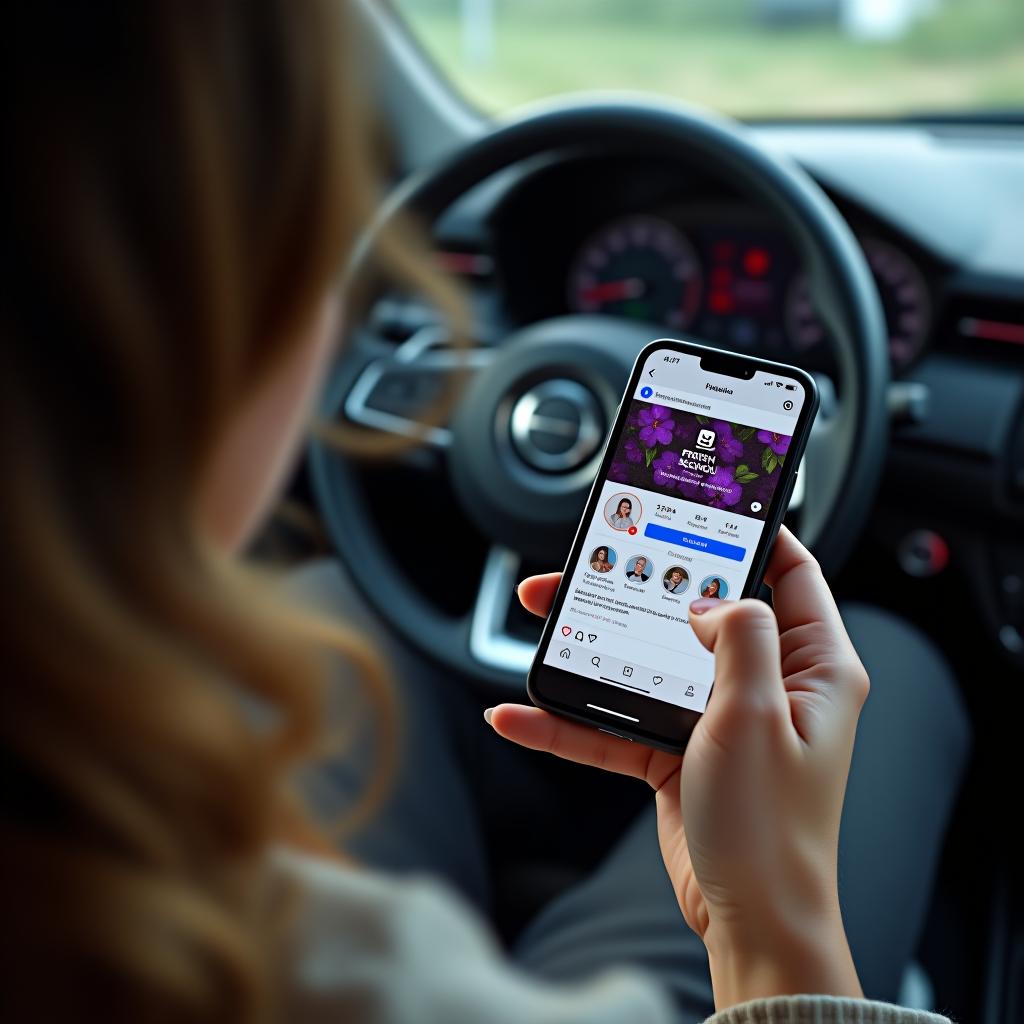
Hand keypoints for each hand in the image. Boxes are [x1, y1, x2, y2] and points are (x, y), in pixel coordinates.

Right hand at [486, 527, 867, 1008]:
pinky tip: (524, 713)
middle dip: (640, 586)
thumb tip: (707, 599)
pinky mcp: (677, 750)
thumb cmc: (773, 830)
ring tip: (542, 622)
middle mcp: (767, 684)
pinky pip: (618, 721)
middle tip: (592, 563)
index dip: (753, 533)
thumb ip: (739, 635)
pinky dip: (572, 720)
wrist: (750, 921)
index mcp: (812, 666)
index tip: (706, 505)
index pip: (789, 572)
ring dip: (592, 646)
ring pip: (647, 660)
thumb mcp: (758, 714)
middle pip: (696, 611)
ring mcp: (719, 717)